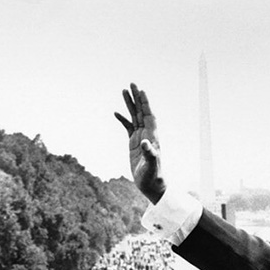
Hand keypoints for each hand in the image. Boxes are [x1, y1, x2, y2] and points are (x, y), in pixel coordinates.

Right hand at [114, 83, 165, 203]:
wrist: (152, 185)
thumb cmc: (153, 176)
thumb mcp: (151, 166)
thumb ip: (149, 154)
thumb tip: (145, 142)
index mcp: (152, 136)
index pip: (149, 115)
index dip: (145, 103)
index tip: (141, 91)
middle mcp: (147, 134)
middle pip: (142, 112)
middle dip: (137, 98)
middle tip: (131, 84)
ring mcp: (140, 138)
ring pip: (135, 117)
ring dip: (130, 104)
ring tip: (123, 91)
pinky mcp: (134, 144)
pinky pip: (128, 127)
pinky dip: (123, 119)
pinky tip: (116, 113)